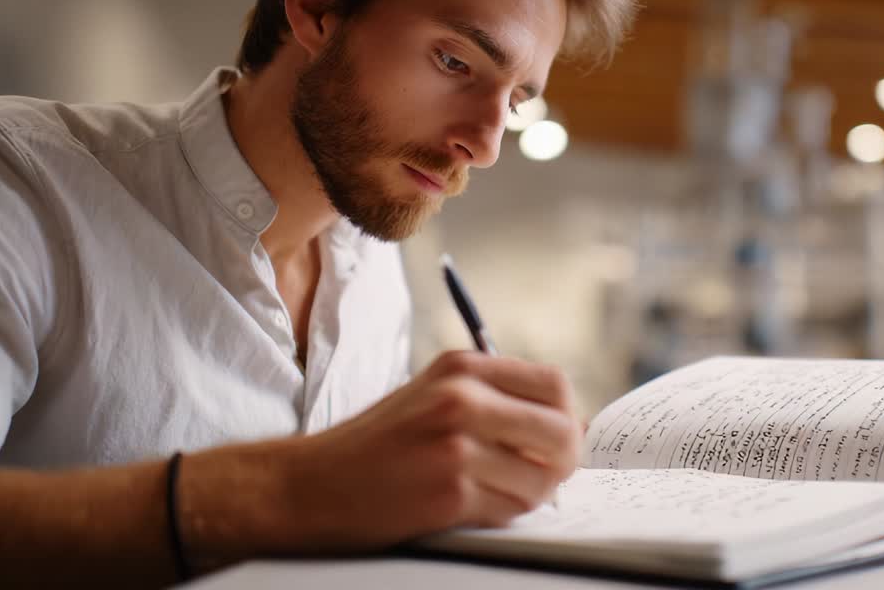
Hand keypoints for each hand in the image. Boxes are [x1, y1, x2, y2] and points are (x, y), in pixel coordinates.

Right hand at [282, 350, 580, 548]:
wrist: (311, 484)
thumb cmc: (377, 444)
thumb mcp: (434, 395)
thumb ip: (496, 400)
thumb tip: (572, 423)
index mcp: (463, 367)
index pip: (555, 385)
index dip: (567, 418)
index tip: (557, 440)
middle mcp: (463, 399)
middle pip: (561, 432)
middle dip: (563, 462)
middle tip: (545, 476)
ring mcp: (456, 446)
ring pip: (540, 480)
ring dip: (528, 495)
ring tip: (492, 491)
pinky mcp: (449, 493)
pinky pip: (510, 510)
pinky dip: (500, 515)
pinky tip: (468, 506)